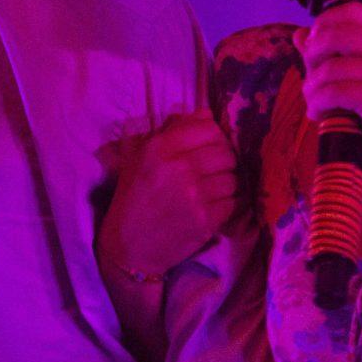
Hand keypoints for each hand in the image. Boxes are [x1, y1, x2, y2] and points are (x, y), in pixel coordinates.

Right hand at [98, 110, 237, 277]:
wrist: (128, 248)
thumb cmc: (133, 199)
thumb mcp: (140, 158)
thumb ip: (172, 132)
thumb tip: (207, 113)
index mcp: (159, 148)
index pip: (208, 128)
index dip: (213, 137)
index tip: (209, 147)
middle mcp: (178, 168)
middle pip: (226, 153)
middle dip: (223, 161)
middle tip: (213, 171)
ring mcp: (194, 195)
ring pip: (233, 178)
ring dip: (226, 184)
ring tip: (212, 190)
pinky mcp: (205, 220)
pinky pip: (233, 203)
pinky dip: (227, 205)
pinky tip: (212, 207)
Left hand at [293, 3, 361, 182]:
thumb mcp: (359, 79)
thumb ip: (330, 54)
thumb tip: (298, 34)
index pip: (352, 11)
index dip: (324, 24)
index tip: (312, 46)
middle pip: (336, 33)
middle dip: (312, 55)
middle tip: (309, 79)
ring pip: (330, 66)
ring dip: (311, 86)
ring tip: (312, 102)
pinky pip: (332, 91)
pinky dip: (317, 103)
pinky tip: (318, 115)